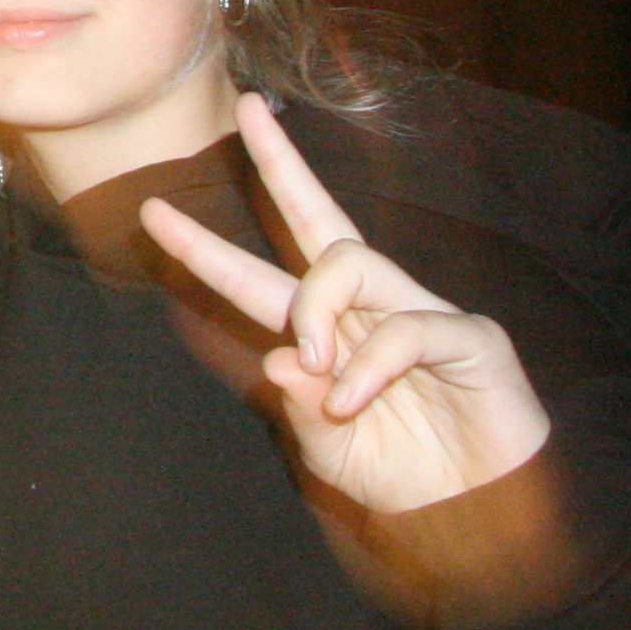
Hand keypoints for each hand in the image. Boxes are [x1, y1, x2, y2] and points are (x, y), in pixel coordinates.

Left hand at [141, 94, 553, 516]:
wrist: (478, 520)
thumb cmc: (404, 479)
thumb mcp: (329, 449)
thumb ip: (300, 405)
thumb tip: (279, 358)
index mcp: (325, 334)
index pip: (257, 277)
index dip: (205, 249)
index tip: (153, 214)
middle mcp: (369, 309)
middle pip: (320, 220)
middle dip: (283, 163)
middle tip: (247, 109)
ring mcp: (421, 315)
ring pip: (351, 262)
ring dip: (316, 308)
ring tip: (313, 360)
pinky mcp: (470, 338)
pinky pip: (409, 327)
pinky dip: (371, 364)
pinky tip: (354, 401)